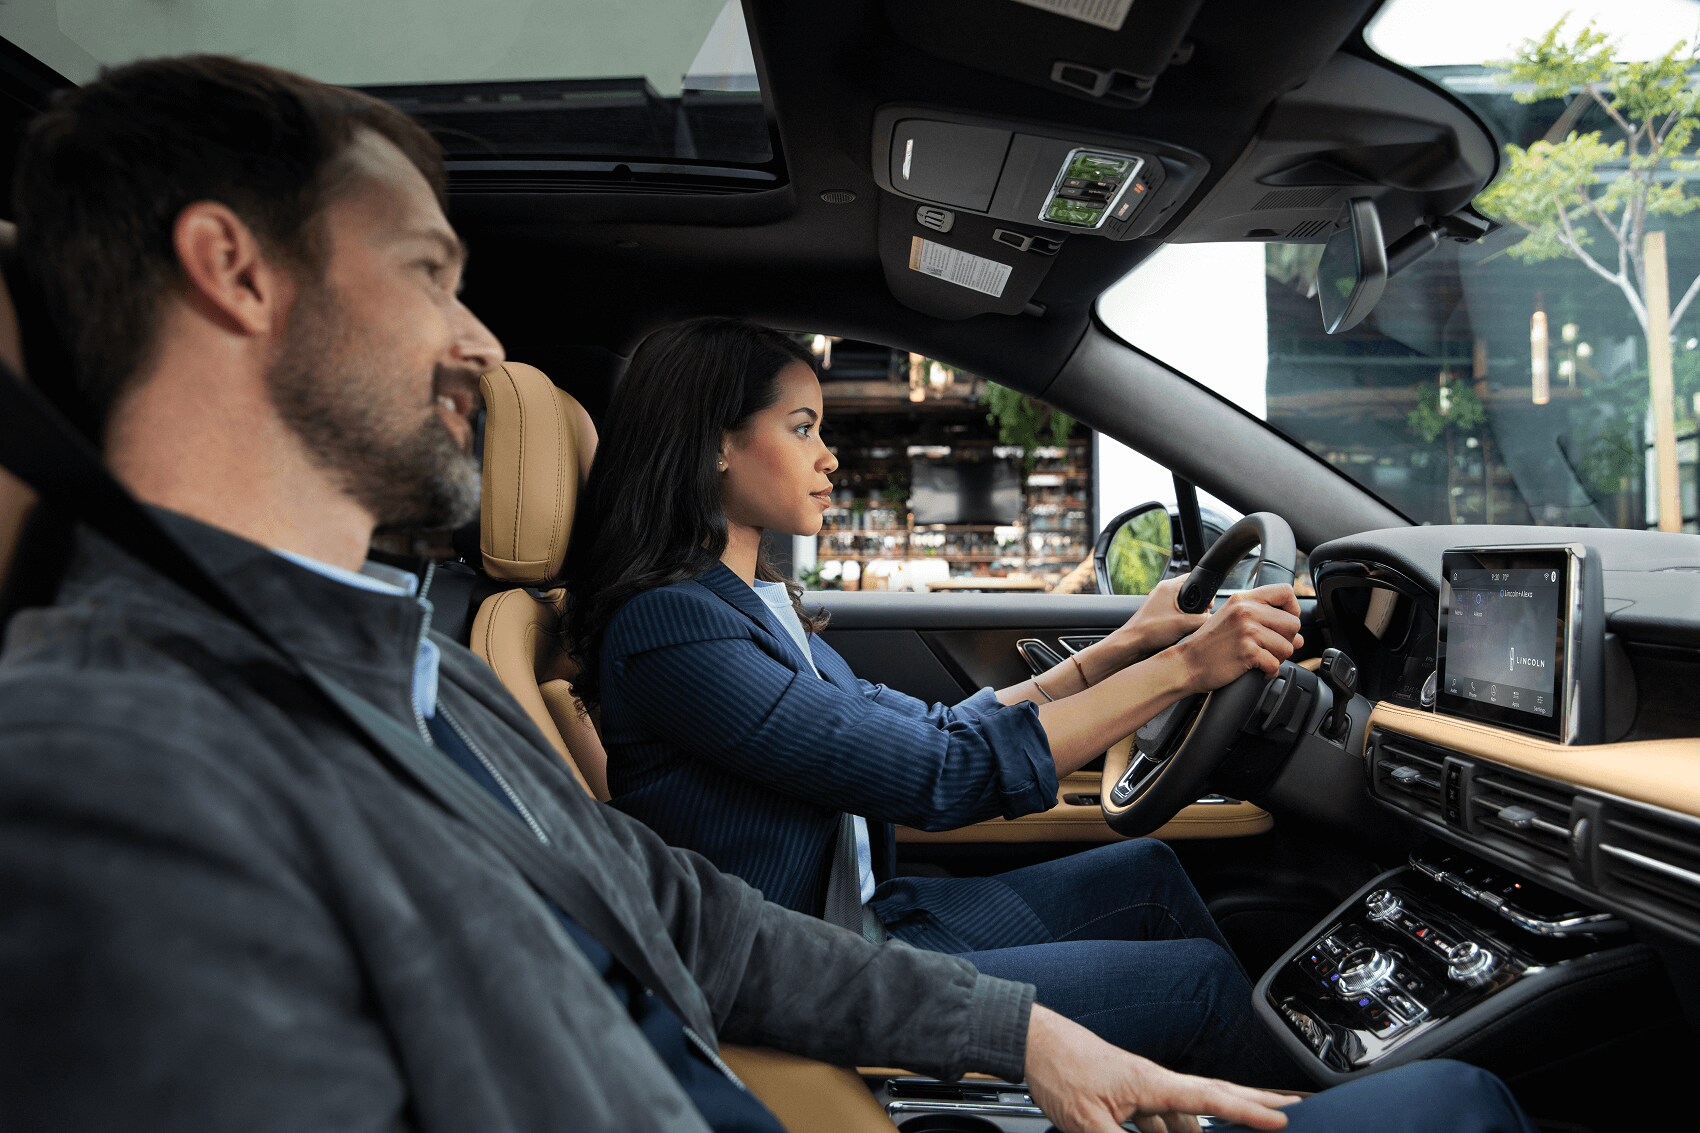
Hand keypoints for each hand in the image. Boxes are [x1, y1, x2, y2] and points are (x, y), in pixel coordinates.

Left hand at [1024, 1004, 1297, 1132]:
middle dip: (1251, 1102)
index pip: (1212, 1098)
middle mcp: (1151, 1081)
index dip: (1249, 1111)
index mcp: (1152, 1083)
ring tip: (1239, 1128)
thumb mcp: (1087, 1123)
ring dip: (1212, 1121)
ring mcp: (1138, 1086)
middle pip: (1212, 1094)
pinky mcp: (1122, 1092)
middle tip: (1287, 1107)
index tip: (1283, 1118)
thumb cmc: (1057, 1069)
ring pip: (1187, 1109)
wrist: (1029, 1041)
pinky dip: (1176, 1130)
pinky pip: (1160, 1116)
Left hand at [1109, 575, 1207, 662]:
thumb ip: (1202, 619)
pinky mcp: (1158, 613)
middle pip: (1190, 592)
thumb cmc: (1150, 630)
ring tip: (1188, 625)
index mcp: (1168, 587)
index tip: (1209, 604)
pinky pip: (1175, 612)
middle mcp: (1163, 591)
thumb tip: (1212, 619)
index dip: (1205, 590)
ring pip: (1183, 604)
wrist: (1132, 643)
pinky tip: (1181, 629)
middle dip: (1198, 605)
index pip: (1193, 578)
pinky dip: (1181, 619)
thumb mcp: (1183, 624)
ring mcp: (1160, 602)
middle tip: (1200, 616)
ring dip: (1189, 614)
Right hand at [1172, 584, 1303, 692]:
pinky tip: (1259, 670)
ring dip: (1278, 657)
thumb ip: (1261, 619)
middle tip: (1270, 647)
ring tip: (1261, 658)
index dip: (1292, 609)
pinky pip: (1276, 664)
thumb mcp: (1230, 618)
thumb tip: (1299, 638)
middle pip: (1293, 623)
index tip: (1283, 623)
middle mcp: (1246, 611)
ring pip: (1288, 646)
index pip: (1285, 592)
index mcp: (1243, 599)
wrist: (1186, 664)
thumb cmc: (1208, 645)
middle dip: (1287, 640)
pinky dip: (1270, 672)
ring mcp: (1247, 631)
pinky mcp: (1248, 652)